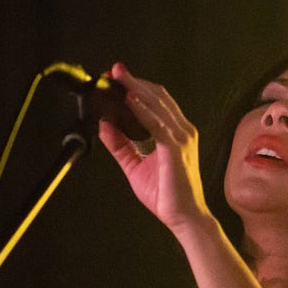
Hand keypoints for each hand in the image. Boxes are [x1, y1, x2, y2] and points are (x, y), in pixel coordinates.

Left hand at [97, 63, 211, 231]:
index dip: (136, 87)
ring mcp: (181, 138)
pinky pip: (157, 124)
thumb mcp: (135, 165)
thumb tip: (104, 126)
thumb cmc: (166, 194)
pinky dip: (143, 110)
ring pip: (157, 104)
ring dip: (136, 89)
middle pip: (157, 96)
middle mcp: (181, 130)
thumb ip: (120, 145)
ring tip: (118, 78)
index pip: (155, 101)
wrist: (183, 216)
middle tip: (113, 71)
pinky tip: (129, 101)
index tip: (116, 79)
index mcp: (174, 132)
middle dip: (134, 81)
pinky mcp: (176, 149)